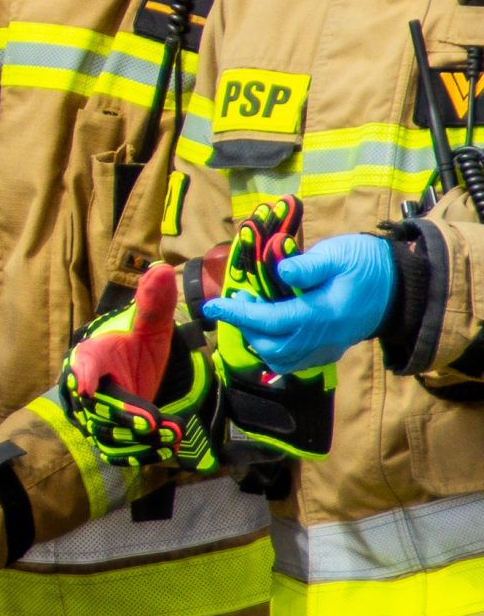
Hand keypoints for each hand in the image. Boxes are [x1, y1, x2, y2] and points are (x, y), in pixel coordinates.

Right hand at [62, 263, 222, 472]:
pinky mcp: (106, 438)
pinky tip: (167, 448)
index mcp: (92, 356)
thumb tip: (160, 269)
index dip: (82, 376)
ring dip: (141, 440)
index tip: (84, 385)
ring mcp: (94, 416)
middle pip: (99, 407)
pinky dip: (142, 453)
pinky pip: (118, 452)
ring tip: (172, 436)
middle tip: (153, 423)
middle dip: (125, 416)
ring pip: (109, 435)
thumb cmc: (133, 349)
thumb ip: (153, 303)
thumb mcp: (148, 327)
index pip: (84, 365)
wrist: (126, 377)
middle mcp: (86, 389)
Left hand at [209, 233, 398, 376]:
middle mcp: (324, 338)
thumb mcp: (339, 254)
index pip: (272, 321)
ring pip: (280, 359)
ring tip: (250, 312)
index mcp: (323, 314)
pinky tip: (267, 327)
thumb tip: (281, 270)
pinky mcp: (329, 351)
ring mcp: (327, 348)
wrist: (401, 287)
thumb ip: (309, 265)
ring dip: (257, 340)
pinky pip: (293, 361)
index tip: (213, 305)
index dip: (239, 314)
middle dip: (246, 326)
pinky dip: (272, 349)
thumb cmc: (367, 264)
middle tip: (238, 300)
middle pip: (272, 346)